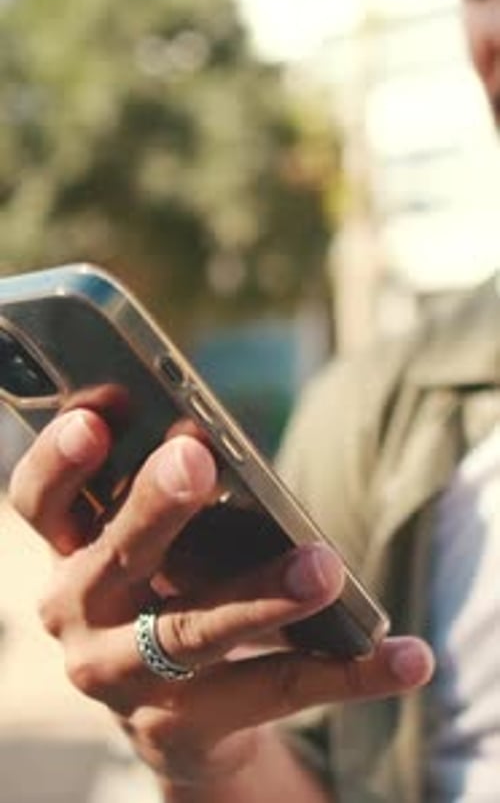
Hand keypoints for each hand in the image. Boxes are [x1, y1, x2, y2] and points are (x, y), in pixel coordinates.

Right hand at [8, 408, 433, 787]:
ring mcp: (124, 680)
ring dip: (262, 597)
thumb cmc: (162, 589)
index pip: (41, 499)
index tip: (97, 417)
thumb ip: (167, 500)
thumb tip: (211, 442)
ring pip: (193, 631)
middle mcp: (81, 614)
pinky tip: (404, 657)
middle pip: (116, 555)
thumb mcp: (151, 543)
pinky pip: (273, 692)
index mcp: (71, 551)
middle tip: (198, 459)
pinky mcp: (182, 727)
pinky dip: (348, 672)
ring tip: (324, 569)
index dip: (61, 460)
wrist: (168, 708)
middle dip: (156, 507)